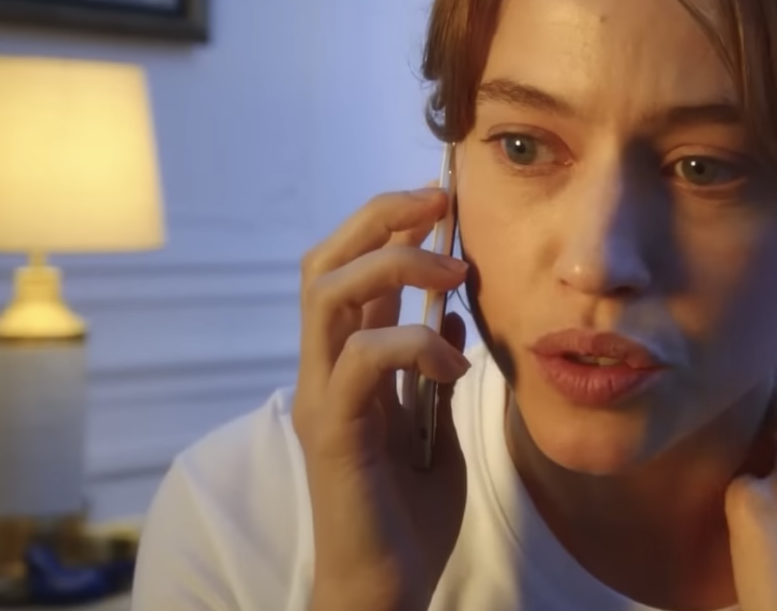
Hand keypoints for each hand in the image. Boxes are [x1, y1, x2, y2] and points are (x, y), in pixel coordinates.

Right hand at [292, 187, 471, 610]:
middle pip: (323, 262)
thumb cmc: (410, 516)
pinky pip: (359, 358)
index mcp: (348, 366)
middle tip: (438, 204)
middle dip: (379, 219)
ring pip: (327, 293)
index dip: (389, 227)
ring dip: (394, 265)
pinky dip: (412, 343)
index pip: (349, 270)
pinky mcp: (331, 431)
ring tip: (453, 272)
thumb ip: (432, 372)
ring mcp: (321, 398)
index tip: (444, 206)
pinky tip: (455, 365)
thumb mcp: (435, 426)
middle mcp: (323, 371)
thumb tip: (448, 316)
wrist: (389, 585)